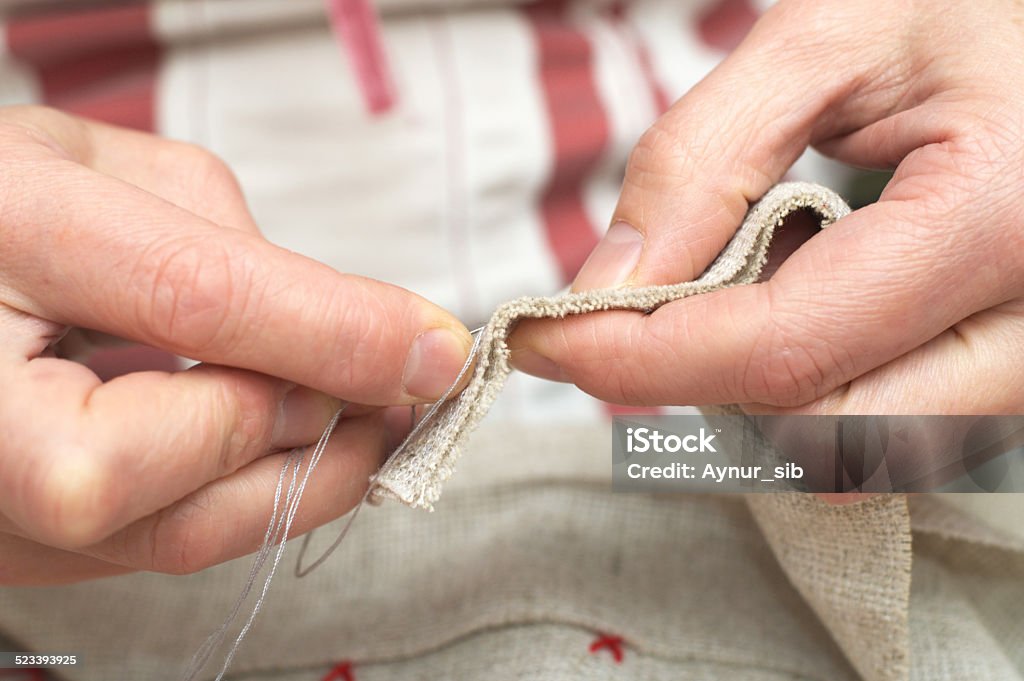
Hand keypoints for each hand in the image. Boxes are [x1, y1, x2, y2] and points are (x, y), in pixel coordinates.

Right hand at [0, 107, 471, 583]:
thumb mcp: (93, 169)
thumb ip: (220, 237)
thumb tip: (354, 329)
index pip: (196, 299)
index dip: (338, 328)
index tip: (437, 349)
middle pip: (192, 461)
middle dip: (322, 422)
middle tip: (396, 386)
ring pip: (184, 532)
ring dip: (305, 477)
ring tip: (363, 421)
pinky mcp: (13, 548)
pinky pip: (154, 548)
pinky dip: (244, 500)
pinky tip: (282, 448)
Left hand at [510, 0, 1023, 415]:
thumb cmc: (970, 2)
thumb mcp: (828, 38)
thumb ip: (705, 159)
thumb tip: (609, 285)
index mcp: (999, 218)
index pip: (784, 348)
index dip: (640, 358)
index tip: (544, 336)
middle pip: (824, 433)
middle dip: (699, 388)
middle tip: (623, 319)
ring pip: (861, 448)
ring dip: (756, 390)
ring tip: (725, 284)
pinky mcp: (1014, 364)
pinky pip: (898, 424)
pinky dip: (814, 383)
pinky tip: (797, 298)